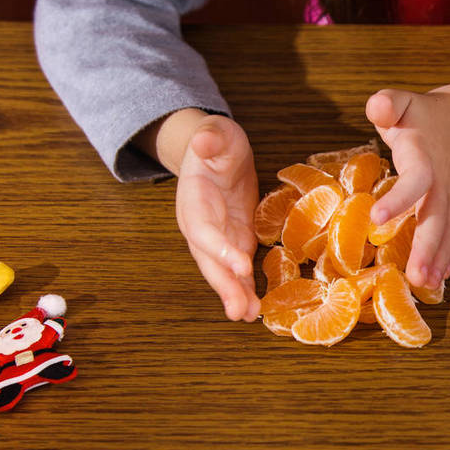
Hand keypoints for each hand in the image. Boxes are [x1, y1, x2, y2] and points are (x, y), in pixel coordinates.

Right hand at [176, 115, 259, 320]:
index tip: (240, 265)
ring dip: (235, 295)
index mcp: (193, 201)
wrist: (215, 153)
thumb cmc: (215, 143)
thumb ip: (210, 137)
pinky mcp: (235, 241)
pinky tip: (256, 308)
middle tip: (239, 311)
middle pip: (209, 262)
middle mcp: (201, 227)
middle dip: (225, 287)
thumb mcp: (216, 132)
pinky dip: (247, 288)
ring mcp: (218, 238)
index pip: (203, 230)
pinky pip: (239, 270)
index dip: (219, 249)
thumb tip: (202, 141)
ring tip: (247, 316)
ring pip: (223, 272)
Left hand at [365, 87, 449, 288]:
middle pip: (439, 218)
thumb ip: (387, 103)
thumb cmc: (421, 116)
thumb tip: (378, 106)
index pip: (415, 180)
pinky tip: (440, 278)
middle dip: (428, 248)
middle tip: (415, 276)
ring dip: (440, 260)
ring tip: (425, 285)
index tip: (376, 218)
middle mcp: (443, 182)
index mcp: (424, 158)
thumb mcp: (401, 102)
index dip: (399, 199)